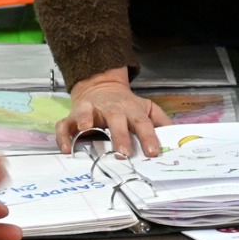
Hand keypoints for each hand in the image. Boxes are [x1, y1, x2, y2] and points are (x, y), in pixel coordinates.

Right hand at [56, 68, 170, 156]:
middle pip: (116, 119)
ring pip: (87, 113)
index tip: (153, 152)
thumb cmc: (125, 105)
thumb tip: (175, 136)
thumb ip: (160, 121)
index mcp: (130, 110)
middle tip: (123, 153)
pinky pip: (65, 125)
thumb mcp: (146, 108)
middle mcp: (110, 109)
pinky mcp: (73, 115)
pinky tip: (66, 148)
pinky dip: (63, 135)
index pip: (143, 123)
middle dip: (120, 135)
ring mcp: (90, 110)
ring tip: (85, 130)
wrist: (100, 86)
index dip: (148, 137)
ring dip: (86, 120)